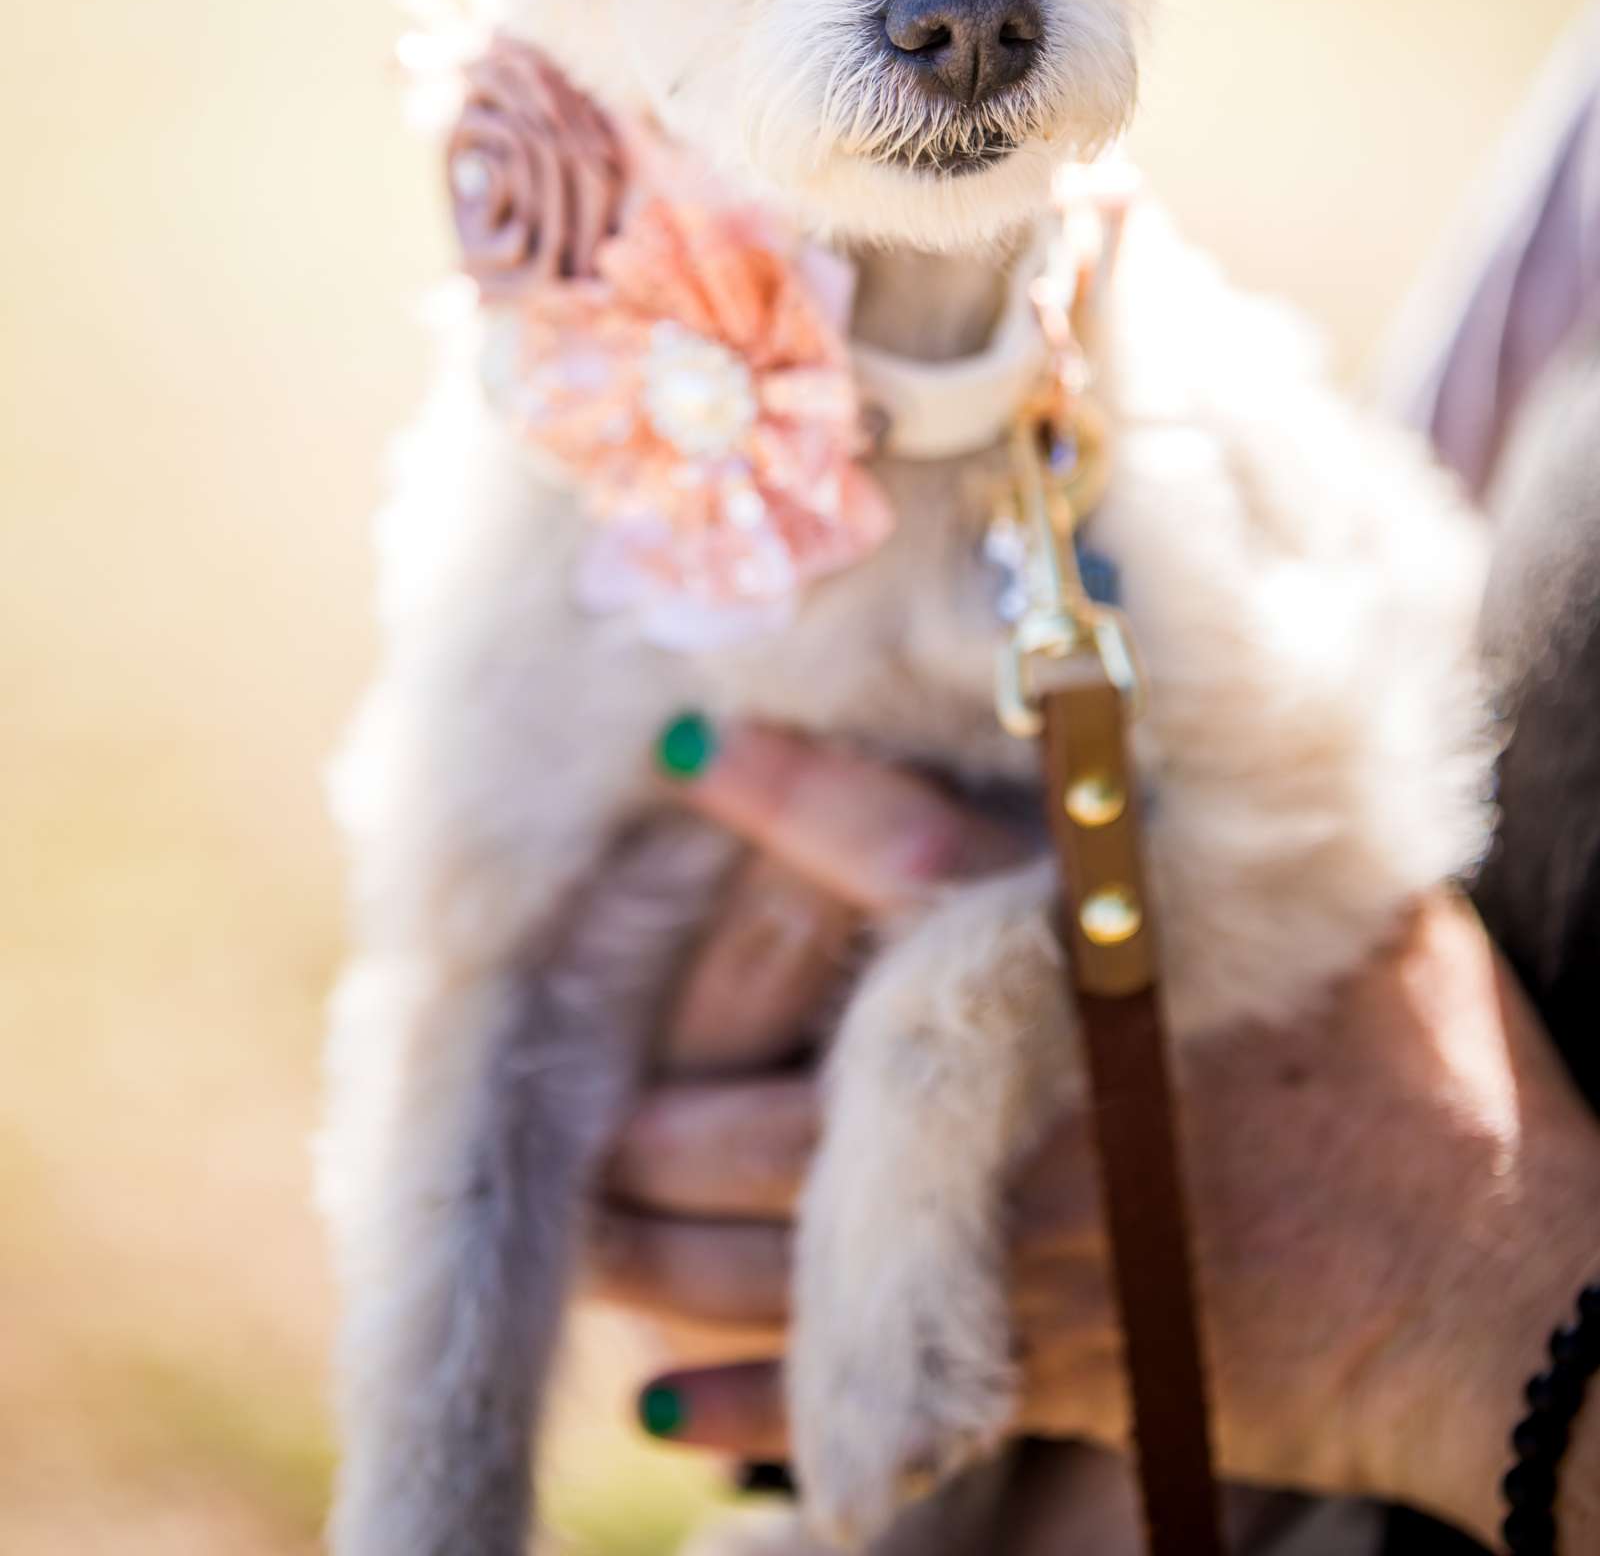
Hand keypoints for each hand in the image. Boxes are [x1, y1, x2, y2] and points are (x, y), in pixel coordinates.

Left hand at [591, 723, 1599, 1543]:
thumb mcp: (1350, 904)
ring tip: (579, 1222)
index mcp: (1088, 961)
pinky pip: (851, 1390)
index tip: (675, 744)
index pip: (897, 854)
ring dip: (655, 1249)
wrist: (1503, 1292)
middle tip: (560, 1080)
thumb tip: (1170, 698)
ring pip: (776, 1256)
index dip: (781, 793)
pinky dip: (748, 1400)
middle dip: (649, 1103)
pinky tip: (668, 1398)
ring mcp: (1016, 1243)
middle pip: (771, 1103)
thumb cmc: (1432, 1073)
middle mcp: (1017, 1099)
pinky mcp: (1039, 1362)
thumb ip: (1241, 816)